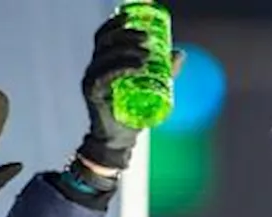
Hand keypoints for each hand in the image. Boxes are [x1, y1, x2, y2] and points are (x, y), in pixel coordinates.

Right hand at [77, 12, 150, 170]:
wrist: (120, 141)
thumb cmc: (133, 114)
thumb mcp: (152, 88)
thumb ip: (164, 71)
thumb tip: (180, 53)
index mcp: (104, 62)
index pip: (106, 36)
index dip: (116, 24)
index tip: (133, 19)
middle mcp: (94, 67)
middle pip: (106, 42)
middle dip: (126, 36)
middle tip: (147, 39)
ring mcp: (91, 79)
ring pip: (106, 57)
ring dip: (126, 52)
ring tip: (147, 56)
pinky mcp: (92, 93)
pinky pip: (104, 76)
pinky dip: (121, 69)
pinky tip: (137, 67)